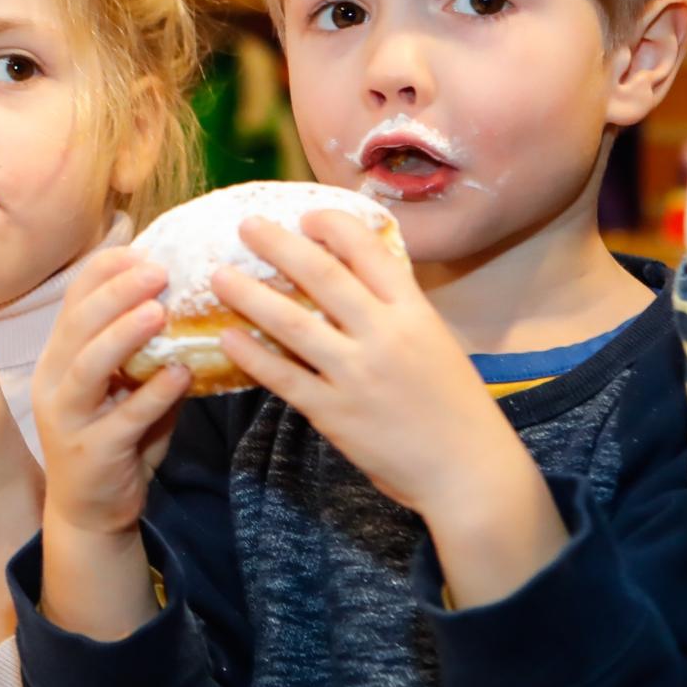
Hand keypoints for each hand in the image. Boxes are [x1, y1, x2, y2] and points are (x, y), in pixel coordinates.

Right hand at [33, 247, 195, 536]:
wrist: (89, 512)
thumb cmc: (114, 439)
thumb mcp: (123, 388)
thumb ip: (146, 350)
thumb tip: (192, 302)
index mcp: (60, 356)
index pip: (74, 299)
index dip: (106, 272)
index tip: (144, 250)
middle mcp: (55, 380)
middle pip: (78, 324)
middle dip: (117, 291)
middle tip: (158, 270)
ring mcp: (68, 417)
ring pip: (87, 366)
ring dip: (123, 334)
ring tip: (159, 310)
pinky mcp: (92, 452)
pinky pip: (123, 418)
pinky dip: (152, 394)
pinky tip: (181, 374)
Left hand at [211, 213, 531, 518]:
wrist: (469, 471)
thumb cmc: (455, 407)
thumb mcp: (436, 344)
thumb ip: (397, 314)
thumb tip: (353, 282)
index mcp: (415, 313)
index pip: (370, 253)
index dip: (334, 227)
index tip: (306, 215)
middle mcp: (385, 336)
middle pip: (324, 278)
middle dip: (280, 246)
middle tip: (247, 225)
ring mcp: (357, 375)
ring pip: (294, 325)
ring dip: (251, 296)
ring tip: (218, 276)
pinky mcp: (335, 413)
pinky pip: (284, 378)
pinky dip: (253, 356)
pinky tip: (227, 338)